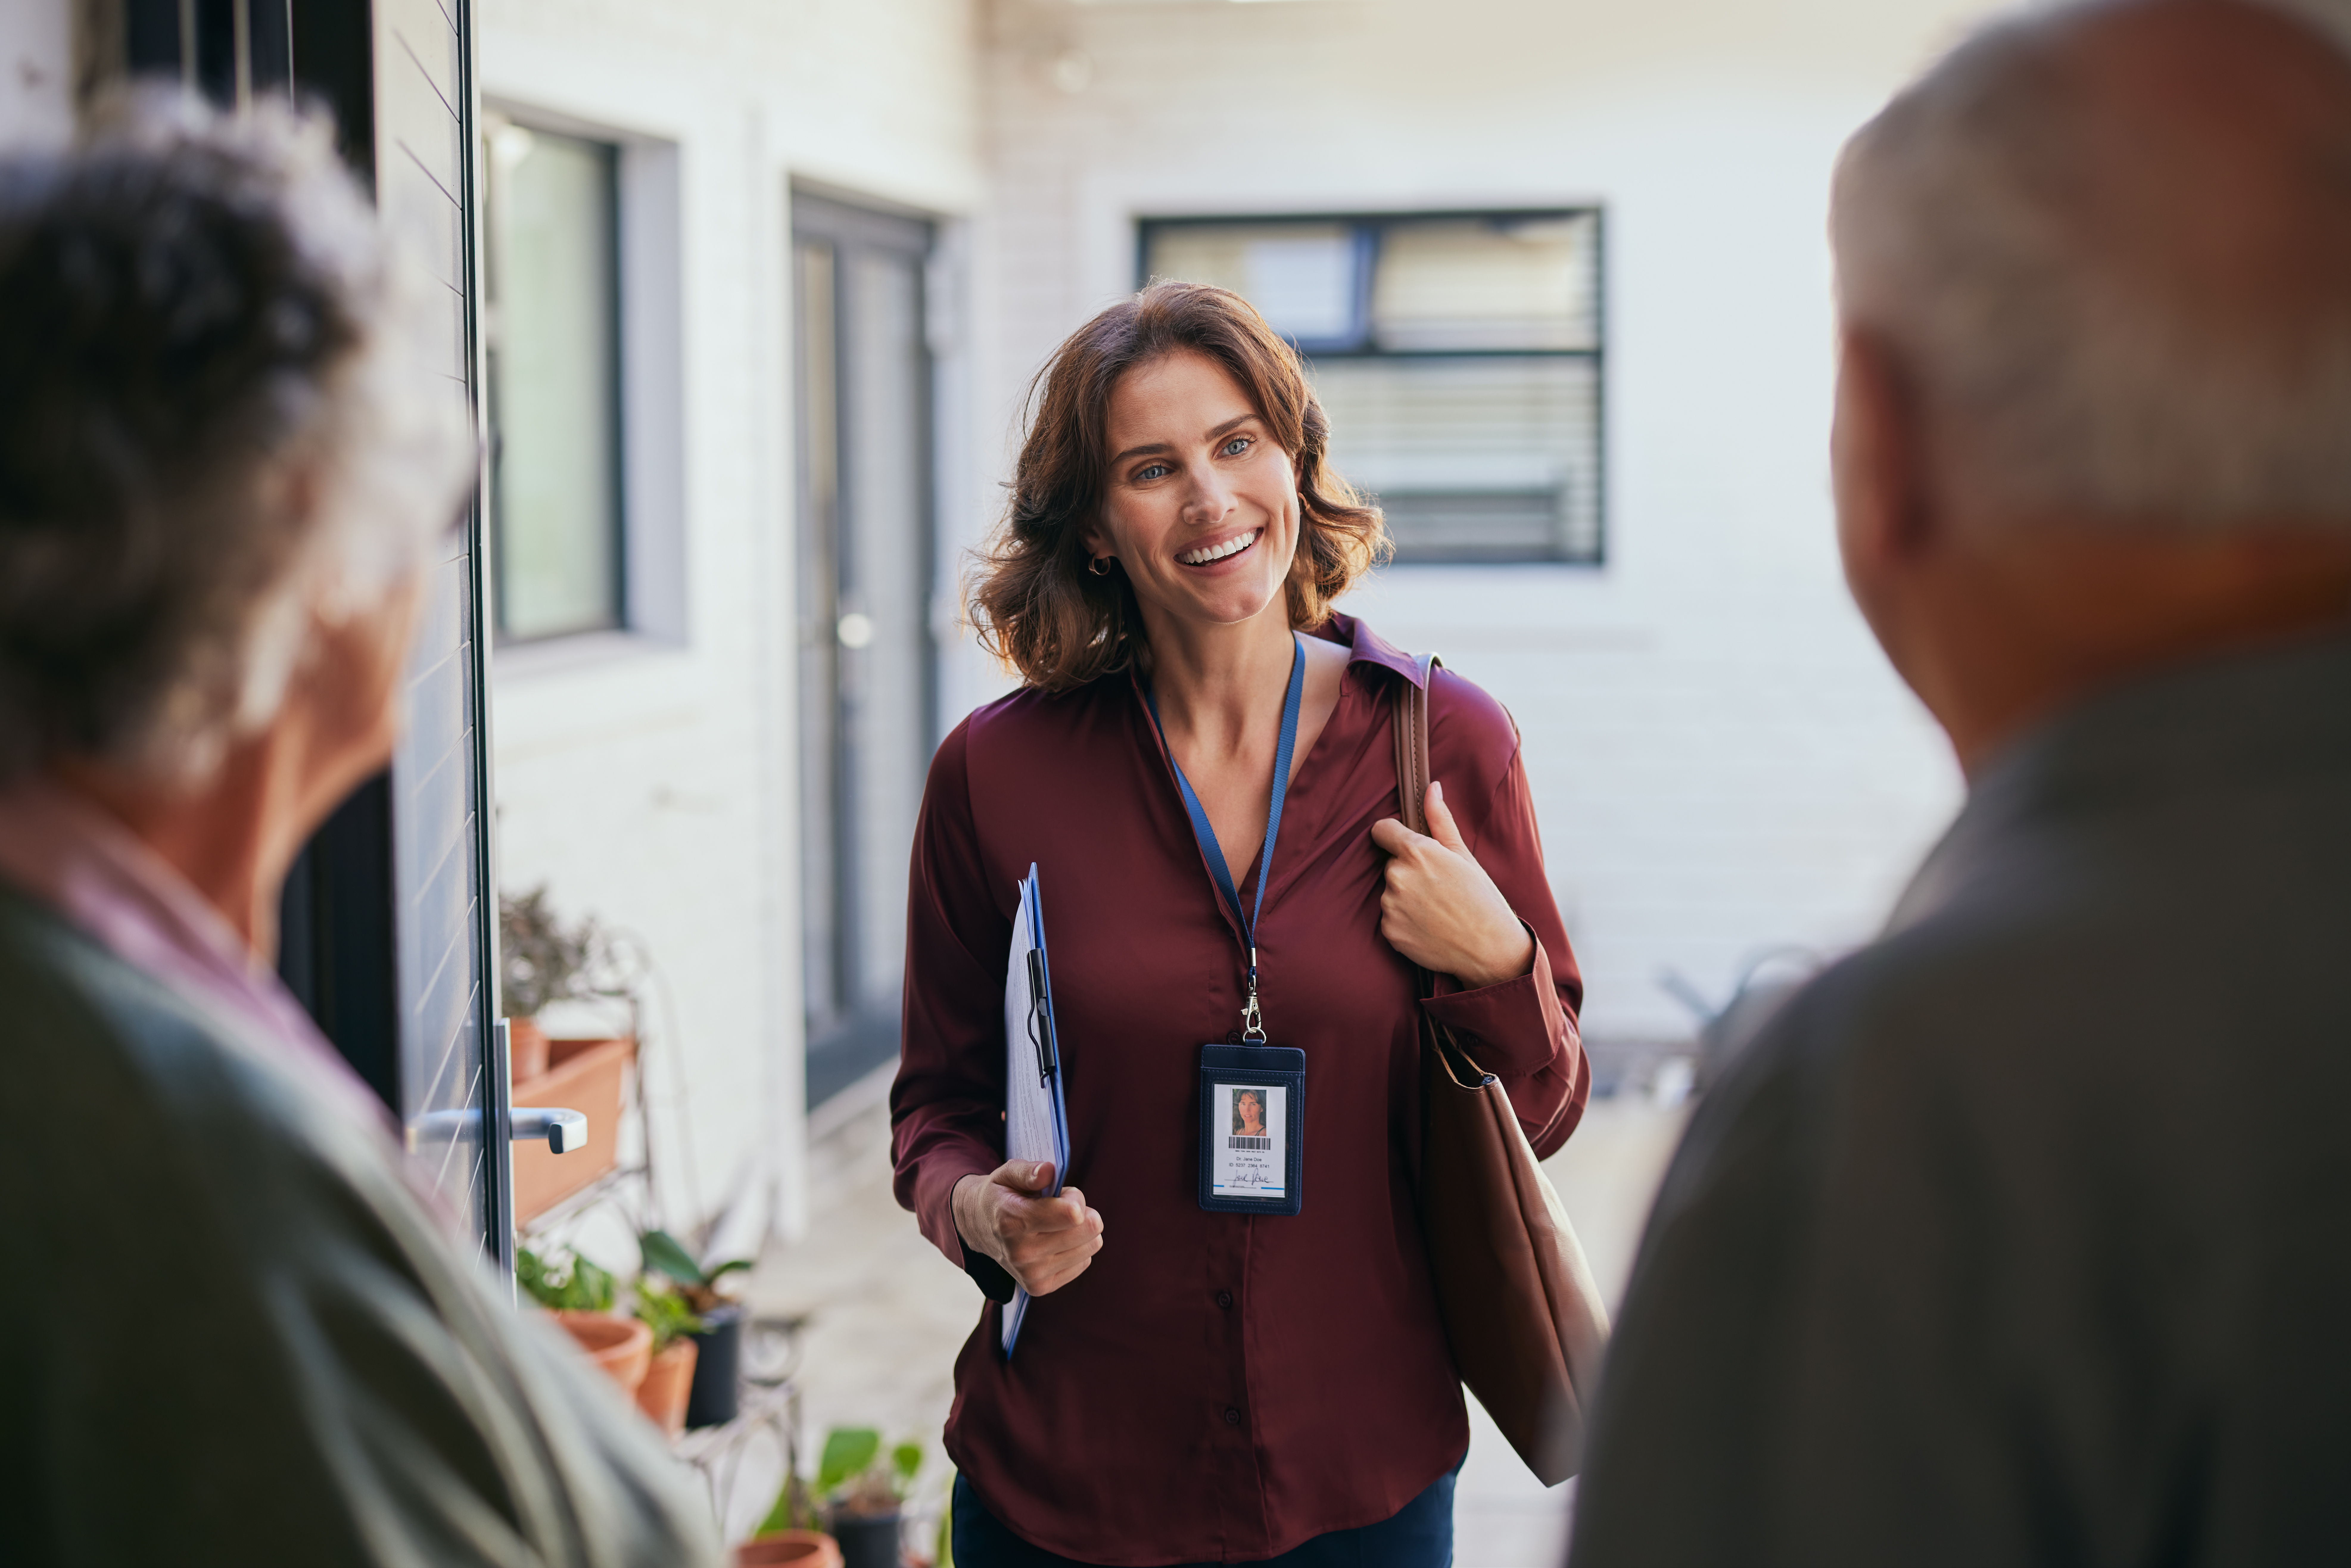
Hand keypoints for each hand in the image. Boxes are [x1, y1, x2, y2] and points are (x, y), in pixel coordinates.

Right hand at [952, 1161, 1103, 1295]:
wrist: (978, 1227)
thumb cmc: (1001, 1195)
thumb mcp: (1008, 1173)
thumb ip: (1029, 1171)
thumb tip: (1049, 1171)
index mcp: (1012, 1220)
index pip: (1072, 1214)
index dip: (1074, 1198)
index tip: (1063, 1194)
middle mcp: (1021, 1252)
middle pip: (1087, 1230)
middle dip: (1081, 1212)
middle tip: (1060, 1207)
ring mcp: (1031, 1274)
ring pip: (1091, 1246)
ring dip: (1080, 1230)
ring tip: (1055, 1223)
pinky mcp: (1040, 1287)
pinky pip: (1084, 1261)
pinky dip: (1075, 1248)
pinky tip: (1054, 1241)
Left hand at [1369, 779, 1535, 989]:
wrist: (1489, 948)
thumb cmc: (1481, 898)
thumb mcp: (1463, 855)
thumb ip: (1440, 820)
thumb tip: (1431, 788)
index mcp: (1416, 852)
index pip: (1381, 830)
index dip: (1394, 835)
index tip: (1405, 844)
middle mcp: (1397, 876)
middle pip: (1391, 864)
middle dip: (1409, 870)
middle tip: (1438, 886)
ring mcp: (1390, 906)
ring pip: (1390, 891)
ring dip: (1405, 896)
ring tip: (1436, 908)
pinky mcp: (1388, 931)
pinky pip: (1389, 917)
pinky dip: (1404, 920)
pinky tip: (1428, 925)